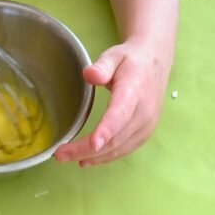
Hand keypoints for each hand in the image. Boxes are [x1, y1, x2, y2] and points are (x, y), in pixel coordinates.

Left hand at [55, 37, 170, 165]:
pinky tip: (87, 159)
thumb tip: (89, 74)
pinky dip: (104, 157)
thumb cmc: (130, 60)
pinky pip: (123, 150)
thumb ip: (102, 66)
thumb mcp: (114, 56)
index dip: (107, 129)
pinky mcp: (144, 134)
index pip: (120, 113)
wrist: (154, 64)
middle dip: (86, 149)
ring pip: (118, 148)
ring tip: (66, 157)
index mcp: (134, 91)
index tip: (93, 143)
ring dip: (92, 157)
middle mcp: (143, 113)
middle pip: (115, 138)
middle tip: (59, 154)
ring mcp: (146, 126)